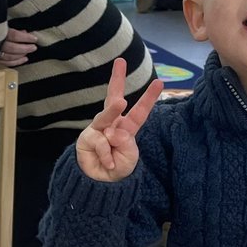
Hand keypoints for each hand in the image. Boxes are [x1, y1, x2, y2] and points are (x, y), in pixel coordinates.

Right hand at [0, 27, 37, 67]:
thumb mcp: (0, 22)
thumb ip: (12, 27)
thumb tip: (24, 32)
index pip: (14, 35)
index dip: (25, 38)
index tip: (34, 38)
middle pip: (13, 48)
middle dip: (25, 48)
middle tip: (34, 47)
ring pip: (9, 57)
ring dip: (21, 56)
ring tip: (29, 53)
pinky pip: (5, 63)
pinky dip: (15, 63)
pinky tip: (23, 60)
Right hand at [75, 58, 163, 181]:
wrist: (101, 184)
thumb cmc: (118, 168)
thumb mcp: (129, 157)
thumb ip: (125, 142)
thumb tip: (111, 131)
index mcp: (127, 127)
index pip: (140, 110)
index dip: (149, 97)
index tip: (160, 82)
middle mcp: (112, 124)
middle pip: (114, 98)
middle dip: (117, 79)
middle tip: (120, 62)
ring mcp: (98, 129)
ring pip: (106, 116)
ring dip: (113, 110)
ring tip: (121, 102)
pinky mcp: (87, 138)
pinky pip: (100, 141)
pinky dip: (106, 154)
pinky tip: (109, 163)